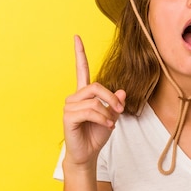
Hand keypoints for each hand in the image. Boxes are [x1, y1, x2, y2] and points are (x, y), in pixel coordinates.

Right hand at [62, 35, 125, 170]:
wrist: (88, 154)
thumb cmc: (97, 134)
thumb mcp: (112, 116)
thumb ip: (115, 103)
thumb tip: (121, 91)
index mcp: (84, 94)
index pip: (81, 69)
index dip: (79, 53)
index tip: (76, 37)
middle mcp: (75, 97)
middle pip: (96, 86)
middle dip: (112, 98)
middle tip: (120, 110)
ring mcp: (69, 106)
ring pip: (95, 101)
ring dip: (108, 112)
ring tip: (111, 123)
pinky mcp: (68, 117)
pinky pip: (90, 111)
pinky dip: (103, 118)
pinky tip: (107, 126)